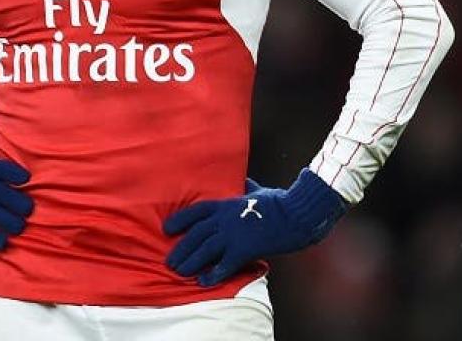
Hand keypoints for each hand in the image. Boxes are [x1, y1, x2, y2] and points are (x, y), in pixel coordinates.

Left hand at [164, 168, 346, 286]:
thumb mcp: (257, 190)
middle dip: (181, 249)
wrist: (295, 214)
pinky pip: (224, 265)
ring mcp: (232, 234)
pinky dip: (213, 275)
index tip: (166, 229)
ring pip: (205, 251)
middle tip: (170, 261)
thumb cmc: (279, 201)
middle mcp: (224, 219)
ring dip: (190, 262)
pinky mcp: (244, 249)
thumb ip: (245, 186)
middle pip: (195, 235)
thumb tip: (243, 179)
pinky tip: (203, 282)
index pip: (195, 212)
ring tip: (180, 272)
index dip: (179, 220)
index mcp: (225, 204)